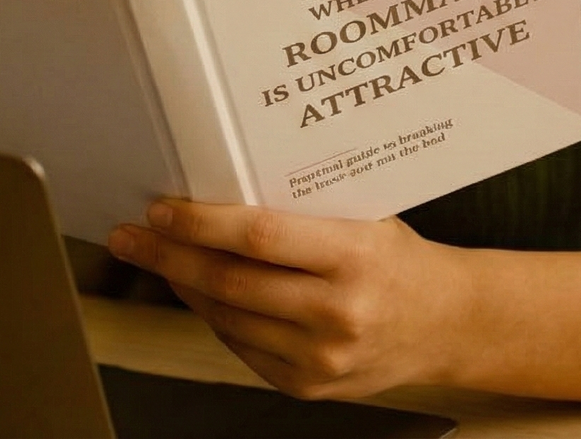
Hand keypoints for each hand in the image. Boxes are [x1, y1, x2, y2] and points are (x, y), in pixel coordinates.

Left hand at [108, 199, 458, 397]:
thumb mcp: (368, 221)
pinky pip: (242, 346)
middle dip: (170, 256)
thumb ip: (308, 216)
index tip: (165, 209)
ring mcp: (319, 356)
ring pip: (227, 317)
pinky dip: (215, 316)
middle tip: (133, 235)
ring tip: (158, 258)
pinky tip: (200, 292)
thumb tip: (227, 195)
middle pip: (231, 282)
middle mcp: (336, 312)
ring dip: (183, 286)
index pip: (261, 238)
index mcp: (356, 257)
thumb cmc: (403, 260)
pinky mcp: (307, 385)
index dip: (203, 224)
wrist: (448, 323)